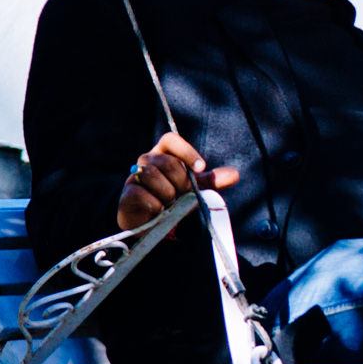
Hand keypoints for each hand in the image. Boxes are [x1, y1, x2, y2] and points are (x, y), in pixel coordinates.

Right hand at [117, 132, 239, 229]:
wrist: (152, 224)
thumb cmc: (173, 200)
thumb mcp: (194, 190)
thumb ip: (211, 181)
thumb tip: (235, 174)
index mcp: (164, 155)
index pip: (170, 139)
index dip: (186, 151)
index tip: (200, 168)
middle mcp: (147, 161)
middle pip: (166, 162)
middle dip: (179, 181)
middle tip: (181, 195)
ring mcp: (134, 175)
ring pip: (152, 175)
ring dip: (167, 194)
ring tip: (169, 204)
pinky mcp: (128, 192)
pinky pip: (144, 194)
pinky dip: (156, 205)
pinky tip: (158, 211)